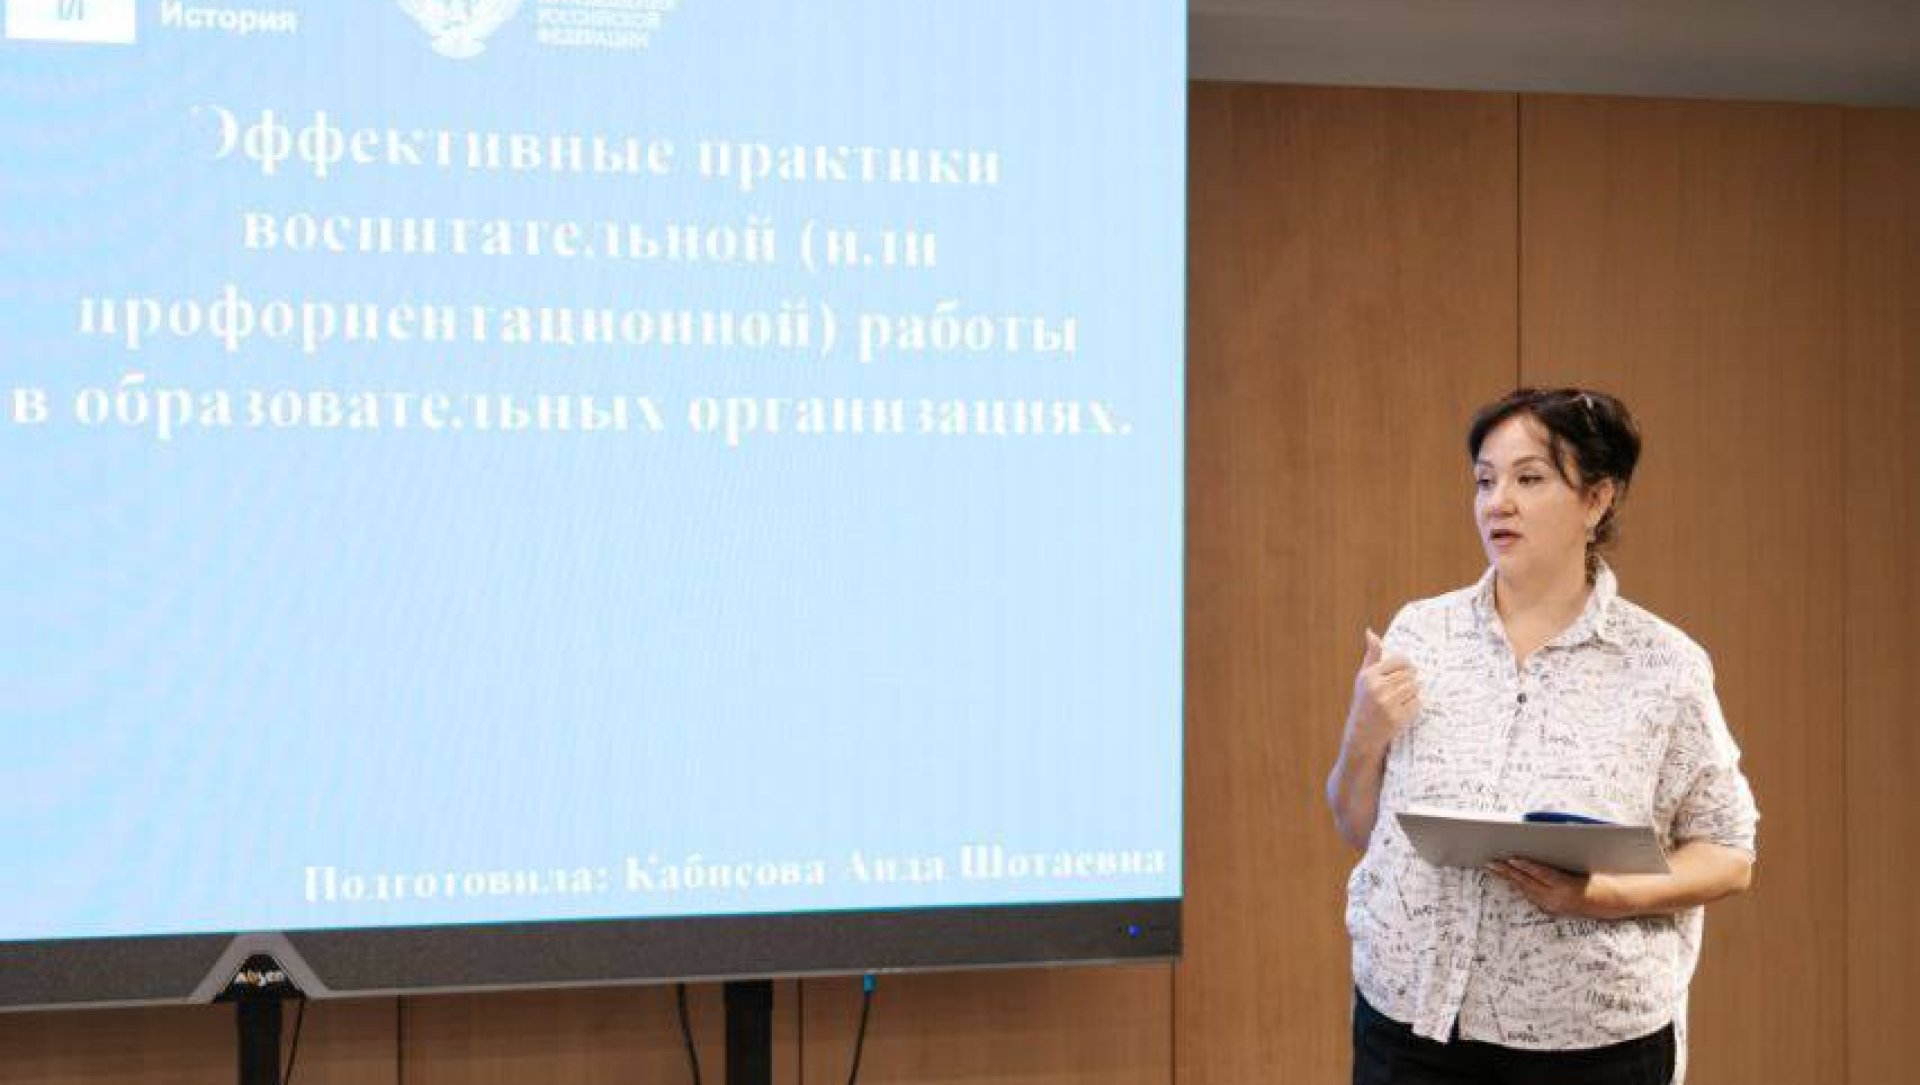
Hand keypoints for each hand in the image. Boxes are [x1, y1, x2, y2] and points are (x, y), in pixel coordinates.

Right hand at [1345, 629, 1418, 749]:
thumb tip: (1371, 632)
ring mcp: (1388, 704)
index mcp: (1369, 675)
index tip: (1403, 672)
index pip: (1400, 660)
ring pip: (1415, 688)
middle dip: (1410, 680)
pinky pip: (1417, 704)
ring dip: (1413, 692)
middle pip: (1410, 674)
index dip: (1406, 666)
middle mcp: (1377, 688)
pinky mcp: (1398, 718)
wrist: (1362, 734)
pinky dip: (1414, 706)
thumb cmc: (1364, 701)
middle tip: (1402, 688)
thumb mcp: (1364, 677)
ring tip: (1402, 698)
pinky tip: (1403, 709)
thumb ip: (1372, 655)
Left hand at [1486, 858, 1626, 919]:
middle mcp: (1559, 900)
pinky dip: (1521, 886)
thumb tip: (1542, 843)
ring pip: (1527, 891)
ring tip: (1494, 868)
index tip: (1510, 858)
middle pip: (1528, 883)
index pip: (1542, 874)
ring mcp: (1555, 907)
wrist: (1616, 901)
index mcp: (1568, 887)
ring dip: (1510, 879)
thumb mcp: (1585, 865)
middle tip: (1491, 862)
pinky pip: (1532, 896)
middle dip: (1508, 872)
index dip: (1525, 866)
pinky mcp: (1554, 910)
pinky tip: (1510, 878)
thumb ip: (1563, 858)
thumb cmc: (1603, 877)